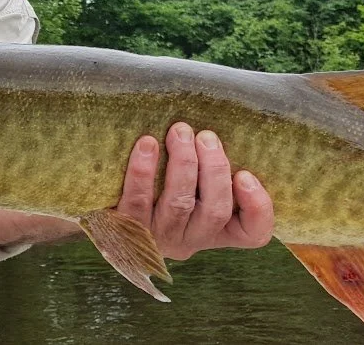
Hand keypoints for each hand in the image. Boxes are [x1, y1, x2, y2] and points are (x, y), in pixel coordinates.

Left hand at [117, 122, 273, 259]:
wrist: (105, 211)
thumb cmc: (159, 185)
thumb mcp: (193, 183)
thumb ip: (209, 167)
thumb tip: (217, 123)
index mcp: (216, 230)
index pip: (253, 234)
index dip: (258, 208)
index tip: (246, 174)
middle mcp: (191, 239)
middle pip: (215, 211)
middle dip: (214, 169)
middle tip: (207, 136)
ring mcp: (159, 237)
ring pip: (179, 204)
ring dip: (182, 163)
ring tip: (180, 130)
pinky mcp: (126, 230)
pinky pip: (137, 201)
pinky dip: (143, 171)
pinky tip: (147, 144)